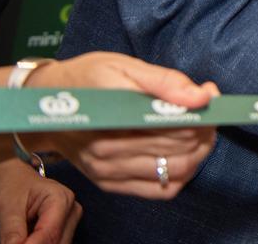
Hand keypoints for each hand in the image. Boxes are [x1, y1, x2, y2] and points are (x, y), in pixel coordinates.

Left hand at [0, 159, 81, 243]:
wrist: (13, 180)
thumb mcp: (7, 208)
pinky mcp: (64, 229)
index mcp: (61, 199)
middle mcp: (71, 210)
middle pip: (57, 242)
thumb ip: (12, 232)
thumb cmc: (11, 187)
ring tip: (19, 241)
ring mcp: (70, 220)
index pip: (49, 234)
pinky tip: (26, 241)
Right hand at [25, 52, 218, 198]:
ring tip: (202, 131)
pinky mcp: (110, 183)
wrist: (46, 105)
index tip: (211, 99)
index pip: (174, 127)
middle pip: (179, 150)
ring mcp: (108, 171)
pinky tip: (185, 154)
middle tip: (210, 113)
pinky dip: (182, 174)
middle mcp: (107, 152)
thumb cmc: (87, 80)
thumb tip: (202, 96)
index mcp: (113, 119)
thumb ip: (166, 82)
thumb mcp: (124, 67)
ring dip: (199, 153)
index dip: (201, 115)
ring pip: (174, 173)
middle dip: (205, 131)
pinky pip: (159, 190)